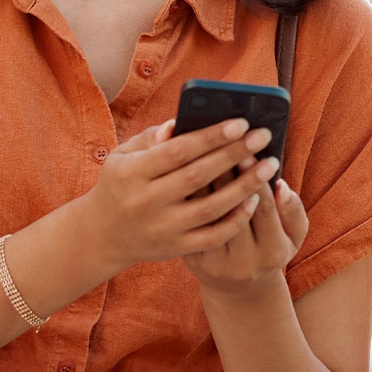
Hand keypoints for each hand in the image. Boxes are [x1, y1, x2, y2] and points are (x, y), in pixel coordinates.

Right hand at [80, 118, 274, 271]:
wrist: (104, 234)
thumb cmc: (121, 183)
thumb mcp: (125, 155)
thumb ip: (153, 138)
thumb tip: (181, 123)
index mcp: (132, 173)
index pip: (177, 151)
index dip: (210, 137)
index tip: (240, 122)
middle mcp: (146, 202)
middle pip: (198, 176)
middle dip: (234, 154)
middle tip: (263, 136)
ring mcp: (162, 228)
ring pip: (211, 207)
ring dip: (245, 186)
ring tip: (268, 166)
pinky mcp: (176, 248)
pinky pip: (213, 236)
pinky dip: (236, 219)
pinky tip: (254, 200)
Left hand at [184, 160, 309, 298]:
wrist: (237, 287)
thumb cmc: (269, 249)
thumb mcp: (292, 236)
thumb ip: (293, 211)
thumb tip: (281, 185)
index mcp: (272, 252)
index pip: (264, 207)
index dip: (256, 177)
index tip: (249, 147)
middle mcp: (243, 261)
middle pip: (232, 208)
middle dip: (227, 171)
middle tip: (221, 139)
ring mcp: (214, 263)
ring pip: (206, 213)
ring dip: (203, 178)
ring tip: (200, 148)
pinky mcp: (192, 259)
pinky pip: (188, 220)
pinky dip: (188, 193)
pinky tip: (185, 169)